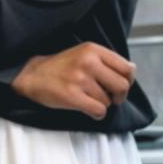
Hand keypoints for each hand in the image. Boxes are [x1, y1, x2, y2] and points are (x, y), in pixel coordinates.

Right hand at [10, 43, 132, 119]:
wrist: (33, 75)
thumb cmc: (61, 67)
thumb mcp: (84, 54)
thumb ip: (106, 61)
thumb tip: (130, 75)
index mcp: (93, 49)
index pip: (127, 68)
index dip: (128, 81)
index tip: (119, 85)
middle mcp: (88, 61)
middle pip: (123, 86)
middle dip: (119, 96)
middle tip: (110, 97)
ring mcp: (80, 78)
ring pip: (108, 101)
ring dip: (101, 104)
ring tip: (88, 98)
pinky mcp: (72, 95)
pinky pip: (98, 111)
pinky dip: (95, 114)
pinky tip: (86, 108)